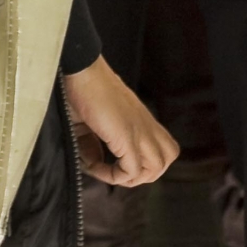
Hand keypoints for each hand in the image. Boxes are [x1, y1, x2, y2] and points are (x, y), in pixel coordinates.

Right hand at [63, 56, 178, 186]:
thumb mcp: (87, 123)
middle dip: (143, 173)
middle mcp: (145, 124)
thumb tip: (92, 165)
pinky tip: (95, 167)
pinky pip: (132, 169)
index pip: (161, 146)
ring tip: (110, 172)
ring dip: (133, 178)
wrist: (80, 68)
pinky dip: (115, 176)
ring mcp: (139, 129)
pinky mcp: (127, 135)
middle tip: (117, 171)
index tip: (109, 162)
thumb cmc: (80, 89)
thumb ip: (92, 145)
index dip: (139, 163)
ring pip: (158, 165)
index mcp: (140, 118)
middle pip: (167, 157)